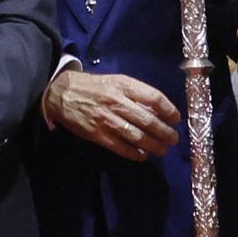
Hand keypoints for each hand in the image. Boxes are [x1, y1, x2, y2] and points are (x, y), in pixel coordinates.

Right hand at [41, 64, 182, 162]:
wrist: (62, 93)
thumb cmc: (94, 86)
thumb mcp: (116, 81)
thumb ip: (136, 93)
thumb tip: (159, 110)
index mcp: (124, 85)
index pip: (154, 98)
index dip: (169, 110)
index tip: (176, 119)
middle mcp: (117, 102)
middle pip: (148, 120)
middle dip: (165, 132)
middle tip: (173, 139)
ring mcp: (106, 119)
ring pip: (137, 136)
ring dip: (153, 145)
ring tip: (162, 150)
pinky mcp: (97, 134)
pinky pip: (121, 147)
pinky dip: (135, 153)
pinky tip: (143, 155)